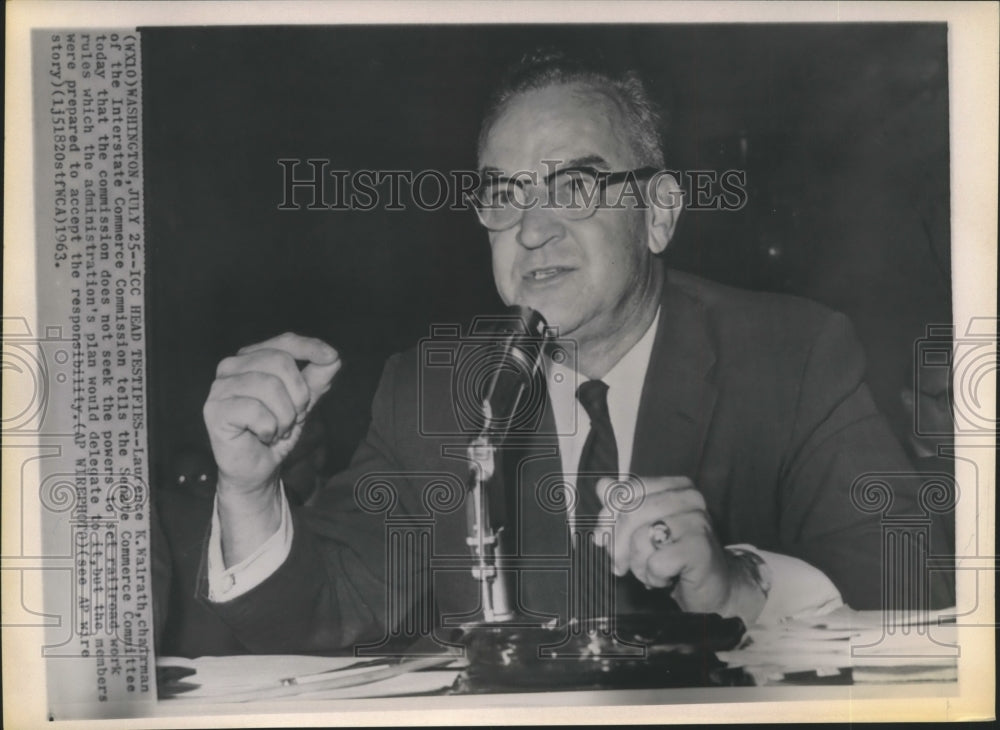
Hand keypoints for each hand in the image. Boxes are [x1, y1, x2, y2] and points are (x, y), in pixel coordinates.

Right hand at [204, 332, 340, 491]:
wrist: (258, 468)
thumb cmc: (276, 430)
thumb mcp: (303, 402)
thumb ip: (317, 378)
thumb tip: (333, 357)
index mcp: (251, 358)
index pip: (285, 341)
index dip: (310, 347)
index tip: (332, 357)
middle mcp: (231, 366)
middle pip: (280, 361)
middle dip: (298, 394)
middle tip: (293, 417)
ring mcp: (220, 387)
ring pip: (270, 385)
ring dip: (284, 416)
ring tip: (278, 429)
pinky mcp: (214, 409)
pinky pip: (256, 410)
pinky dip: (269, 428)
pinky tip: (263, 436)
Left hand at [595, 476, 765, 622]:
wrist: (715, 587)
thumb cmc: (677, 555)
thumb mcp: (645, 528)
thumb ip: (623, 506)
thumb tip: (602, 485)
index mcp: (676, 486)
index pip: (626, 491)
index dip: (608, 518)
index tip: (603, 539)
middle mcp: (689, 497)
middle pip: (630, 514)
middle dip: (617, 545)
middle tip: (620, 565)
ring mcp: (697, 521)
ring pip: (640, 538)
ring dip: (638, 564)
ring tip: (653, 570)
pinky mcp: (700, 548)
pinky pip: (656, 562)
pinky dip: (654, 577)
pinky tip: (667, 578)